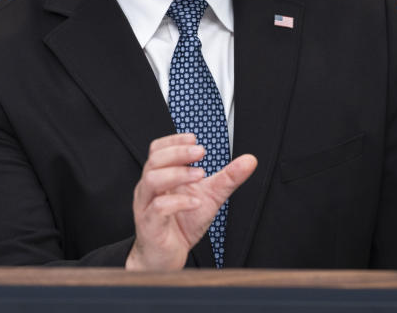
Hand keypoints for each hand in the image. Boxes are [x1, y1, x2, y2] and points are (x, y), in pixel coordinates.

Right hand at [125, 133, 257, 270]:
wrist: (168, 257)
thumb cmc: (183, 224)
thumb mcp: (210, 196)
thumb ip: (227, 178)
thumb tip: (249, 160)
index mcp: (161, 177)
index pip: (158, 149)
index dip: (174, 140)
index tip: (194, 139)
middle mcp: (149, 188)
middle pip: (154, 160)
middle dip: (178, 152)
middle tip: (200, 152)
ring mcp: (147, 205)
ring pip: (152, 180)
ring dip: (178, 173)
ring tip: (200, 175)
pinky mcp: (150, 225)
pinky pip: (159, 208)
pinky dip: (179, 202)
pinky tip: (196, 202)